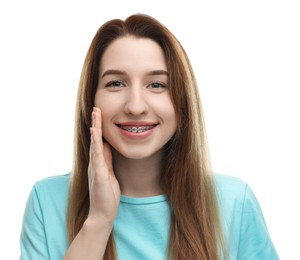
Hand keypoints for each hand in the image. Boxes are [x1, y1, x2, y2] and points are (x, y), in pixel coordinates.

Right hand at [87, 107, 119, 225]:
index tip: (101, 115)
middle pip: (95, 139)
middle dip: (96, 123)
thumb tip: (107, 145)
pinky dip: (96, 142)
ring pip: (94, 144)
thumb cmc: (106, 195)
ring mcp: (95, 168)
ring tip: (96, 113)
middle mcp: (94, 163)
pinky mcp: (98, 174)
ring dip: (95, 127)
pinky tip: (95, 131)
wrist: (103, 214)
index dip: (99, 128)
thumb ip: (107, 160)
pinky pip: (96, 155)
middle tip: (96, 108)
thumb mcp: (109, 173)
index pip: (99, 141)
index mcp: (98, 163)